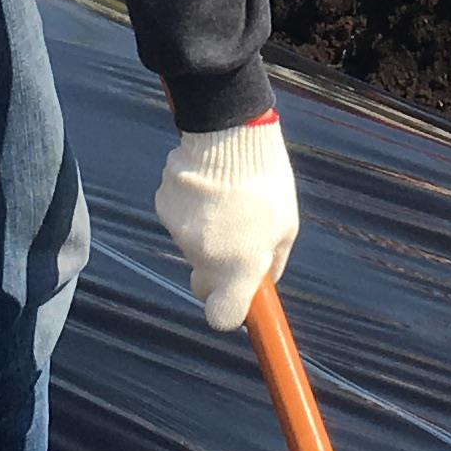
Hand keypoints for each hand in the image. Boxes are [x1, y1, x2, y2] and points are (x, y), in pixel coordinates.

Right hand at [154, 116, 297, 332]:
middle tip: (235, 239)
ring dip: (206, 230)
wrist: (230, 134)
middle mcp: (205, 258)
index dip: (228, 311)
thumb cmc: (267, 181)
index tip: (237, 301)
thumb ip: (272, 261)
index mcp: (239, 267)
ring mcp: (179, 233)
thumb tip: (265, 281)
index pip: (222, 317)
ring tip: (226, 197)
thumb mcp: (286, 226)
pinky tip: (207, 183)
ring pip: (190, 244)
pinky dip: (189, 207)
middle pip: (203, 280)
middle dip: (216, 269)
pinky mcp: (163, 207)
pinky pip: (178, 217)